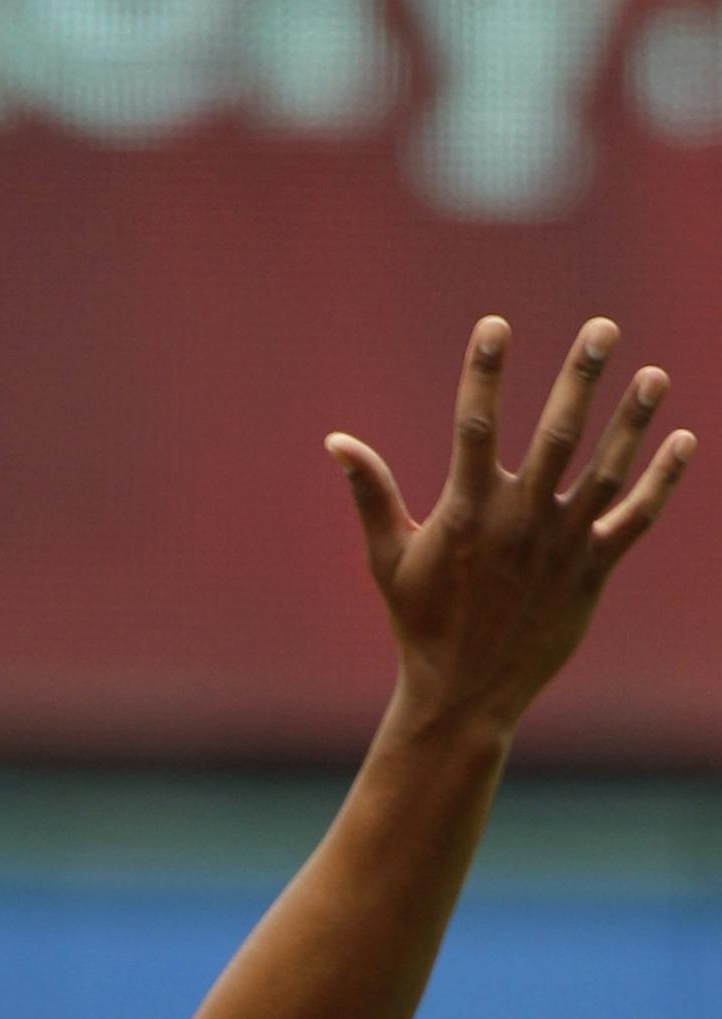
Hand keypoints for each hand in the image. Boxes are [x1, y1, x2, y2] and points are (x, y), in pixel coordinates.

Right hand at [329, 319, 693, 740]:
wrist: (464, 694)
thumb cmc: (420, 624)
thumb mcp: (388, 559)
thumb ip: (372, 494)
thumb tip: (336, 442)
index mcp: (467, 514)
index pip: (475, 427)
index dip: (484, 373)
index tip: (494, 324)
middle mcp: (519, 522)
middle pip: (558, 435)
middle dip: (582, 376)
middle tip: (603, 327)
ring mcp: (560, 546)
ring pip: (606, 470)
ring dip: (633, 420)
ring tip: (655, 374)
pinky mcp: (591, 572)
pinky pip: (634, 518)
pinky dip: (662, 481)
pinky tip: (682, 441)